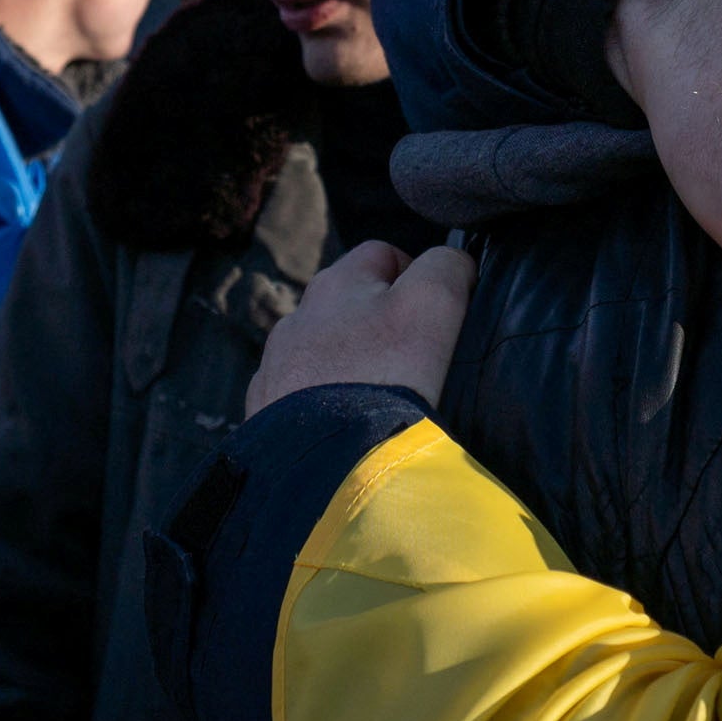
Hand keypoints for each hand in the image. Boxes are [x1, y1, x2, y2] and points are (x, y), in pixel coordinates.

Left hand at [246, 241, 477, 416]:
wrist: (329, 465)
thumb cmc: (386, 375)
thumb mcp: (432, 303)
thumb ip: (446, 267)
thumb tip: (454, 263)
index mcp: (333, 283)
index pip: (383, 255)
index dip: (419, 278)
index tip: (440, 317)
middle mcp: (295, 320)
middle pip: (349, 306)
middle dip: (381, 325)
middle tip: (416, 364)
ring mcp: (276, 371)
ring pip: (325, 354)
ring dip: (352, 368)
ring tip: (383, 401)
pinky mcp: (267, 416)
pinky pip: (304, 400)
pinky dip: (327, 407)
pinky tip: (349, 428)